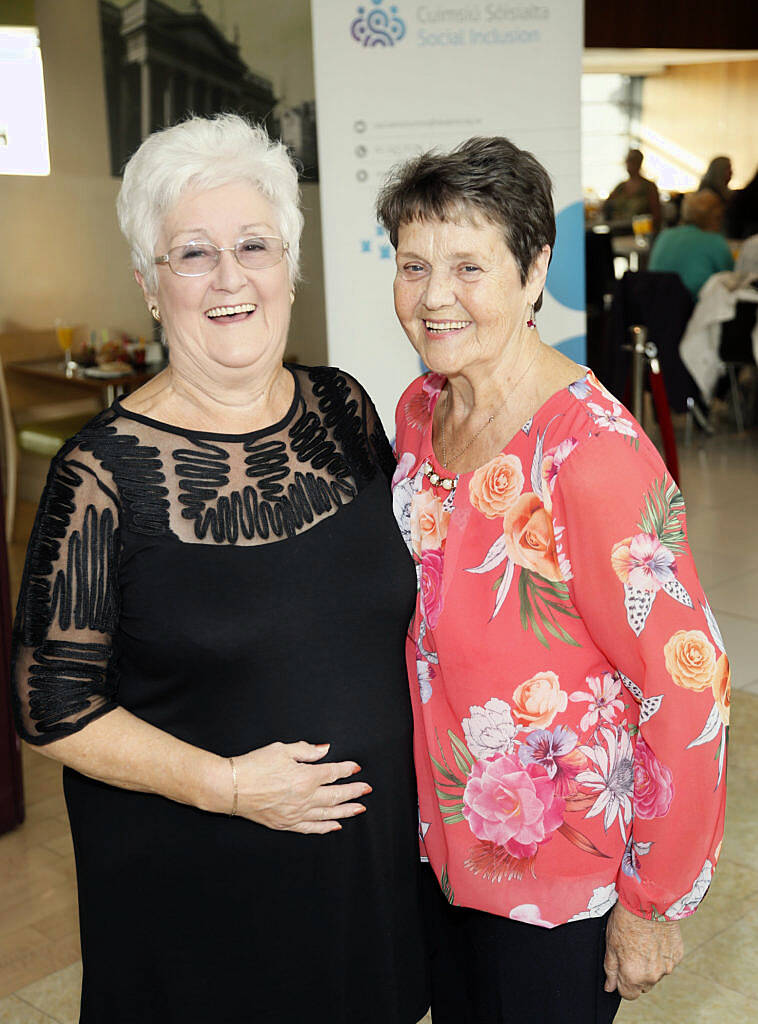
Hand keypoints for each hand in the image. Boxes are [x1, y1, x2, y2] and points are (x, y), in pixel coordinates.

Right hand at [232, 741, 369, 833]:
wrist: (231, 787)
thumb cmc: (254, 765)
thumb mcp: (281, 749)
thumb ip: (306, 750)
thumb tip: (325, 750)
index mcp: (305, 777)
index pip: (333, 773)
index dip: (346, 770)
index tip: (355, 768)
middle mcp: (304, 798)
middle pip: (336, 795)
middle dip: (354, 792)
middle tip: (367, 790)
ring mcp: (296, 814)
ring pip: (328, 814)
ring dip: (346, 811)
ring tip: (360, 808)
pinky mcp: (285, 824)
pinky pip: (311, 828)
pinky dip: (325, 827)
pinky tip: (335, 826)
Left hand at [604, 902, 683, 999]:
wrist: (649, 902)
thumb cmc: (626, 920)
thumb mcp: (610, 944)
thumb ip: (610, 969)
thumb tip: (610, 987)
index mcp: (633, 976)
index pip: (628, 994)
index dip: (622, 983)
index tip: (620, 969)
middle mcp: (652, 976)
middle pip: (643, 985)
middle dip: (636, 974)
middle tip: (631, 952)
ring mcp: (668, 967)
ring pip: (656, 974)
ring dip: (650, 965)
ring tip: (643, 942)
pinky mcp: (678, 955)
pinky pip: (667, 962)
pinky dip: (661, 955)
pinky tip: (654, 939)